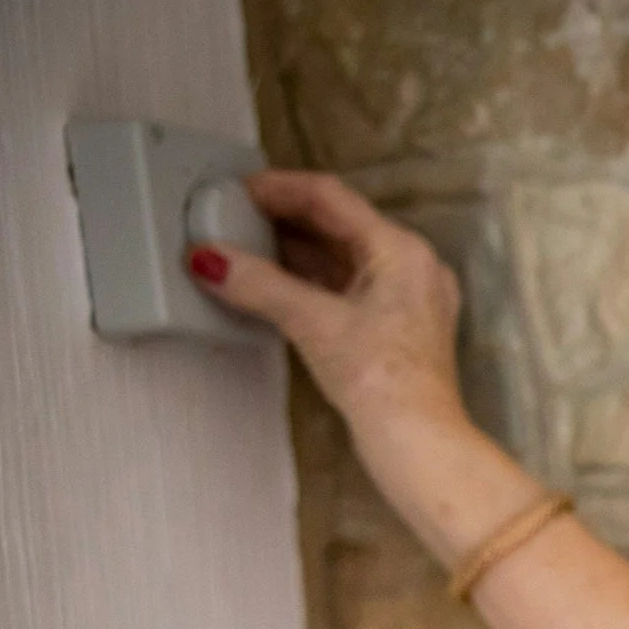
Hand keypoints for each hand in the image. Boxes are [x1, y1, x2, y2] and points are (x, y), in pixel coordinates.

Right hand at [187, 169, 468, 437]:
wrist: (417, 440)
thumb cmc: (383, 380)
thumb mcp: (314, 323)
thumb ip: (260, 285)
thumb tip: (210, 260)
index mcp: (402, 250)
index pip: (332, 197)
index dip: (280, 188)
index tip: (238, 189)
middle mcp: (412, 267)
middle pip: (338, 224)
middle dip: (283, 219)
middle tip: (234, 214)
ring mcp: (407, 299)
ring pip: (341, 257)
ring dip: (294, 250)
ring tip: (244, 244)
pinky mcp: (395, 328)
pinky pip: (346, 286)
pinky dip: (309, 280)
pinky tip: (274, 284)